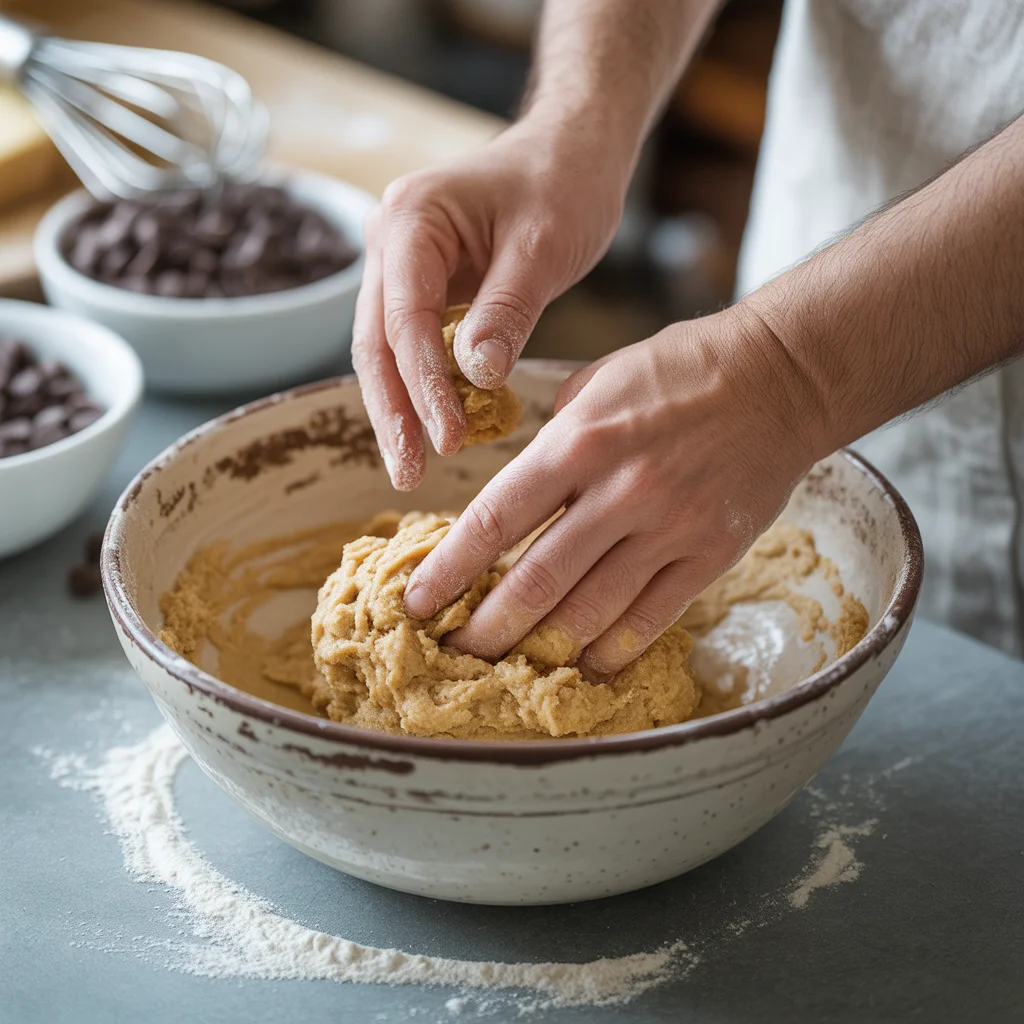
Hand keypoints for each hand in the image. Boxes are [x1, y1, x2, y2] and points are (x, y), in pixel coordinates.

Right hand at [352, 115, 628, 489]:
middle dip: (393, 412)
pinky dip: (422, 390)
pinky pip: (412, 347)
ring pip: (386, 351)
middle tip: (409, 472)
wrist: (568, 151)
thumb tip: (475, 381)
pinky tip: (433, 432)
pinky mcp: (422, 288)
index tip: (447, 439)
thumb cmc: (563, 183)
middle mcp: (390, 242)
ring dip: (399, 410)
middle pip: (377, 342)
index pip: (405, 318)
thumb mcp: (544, 247)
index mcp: (412, 220)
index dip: (423, 386)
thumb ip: (507, 312)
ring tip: (411, 467)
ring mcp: (400, 266)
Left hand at [403, 306, 826, 678]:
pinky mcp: (709, 554)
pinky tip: (582, 665)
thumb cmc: (677, 372)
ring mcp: (668, 528)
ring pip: (590, 611)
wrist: (780, 377)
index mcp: (578, 442)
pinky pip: (650, 618)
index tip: (417, 603)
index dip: (449, 570)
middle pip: (537, 581)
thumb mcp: (596, 385)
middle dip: (486, 629)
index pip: (495, 520)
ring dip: (541, 648)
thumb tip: (516, 496)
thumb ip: (552, 444)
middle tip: (454, 655)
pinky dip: (610, 649)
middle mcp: (619, 491)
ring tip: (508, 669)